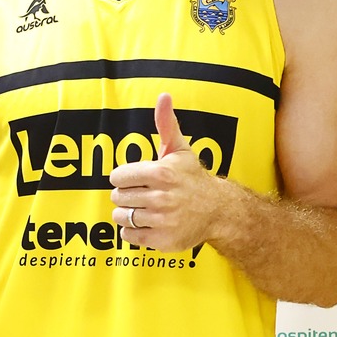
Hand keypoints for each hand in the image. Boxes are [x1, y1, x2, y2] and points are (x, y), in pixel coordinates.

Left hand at [108, 94, 225, 251]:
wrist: (218, 210)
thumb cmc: (192, 178)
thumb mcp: (180, 149)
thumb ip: (166, 123)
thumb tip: (164, 96)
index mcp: (162, 173)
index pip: (118, 177)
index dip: (124, 177)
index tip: (136, 179)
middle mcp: (162, 198)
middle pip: (118, 197)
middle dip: (127, 195)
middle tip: (143, 194)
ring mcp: (162, 221)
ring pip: (121, 217)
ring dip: (128, 213)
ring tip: (144, 209)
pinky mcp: (162, 240)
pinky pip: (128, 236)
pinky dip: (132, 231)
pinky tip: (146, 223)